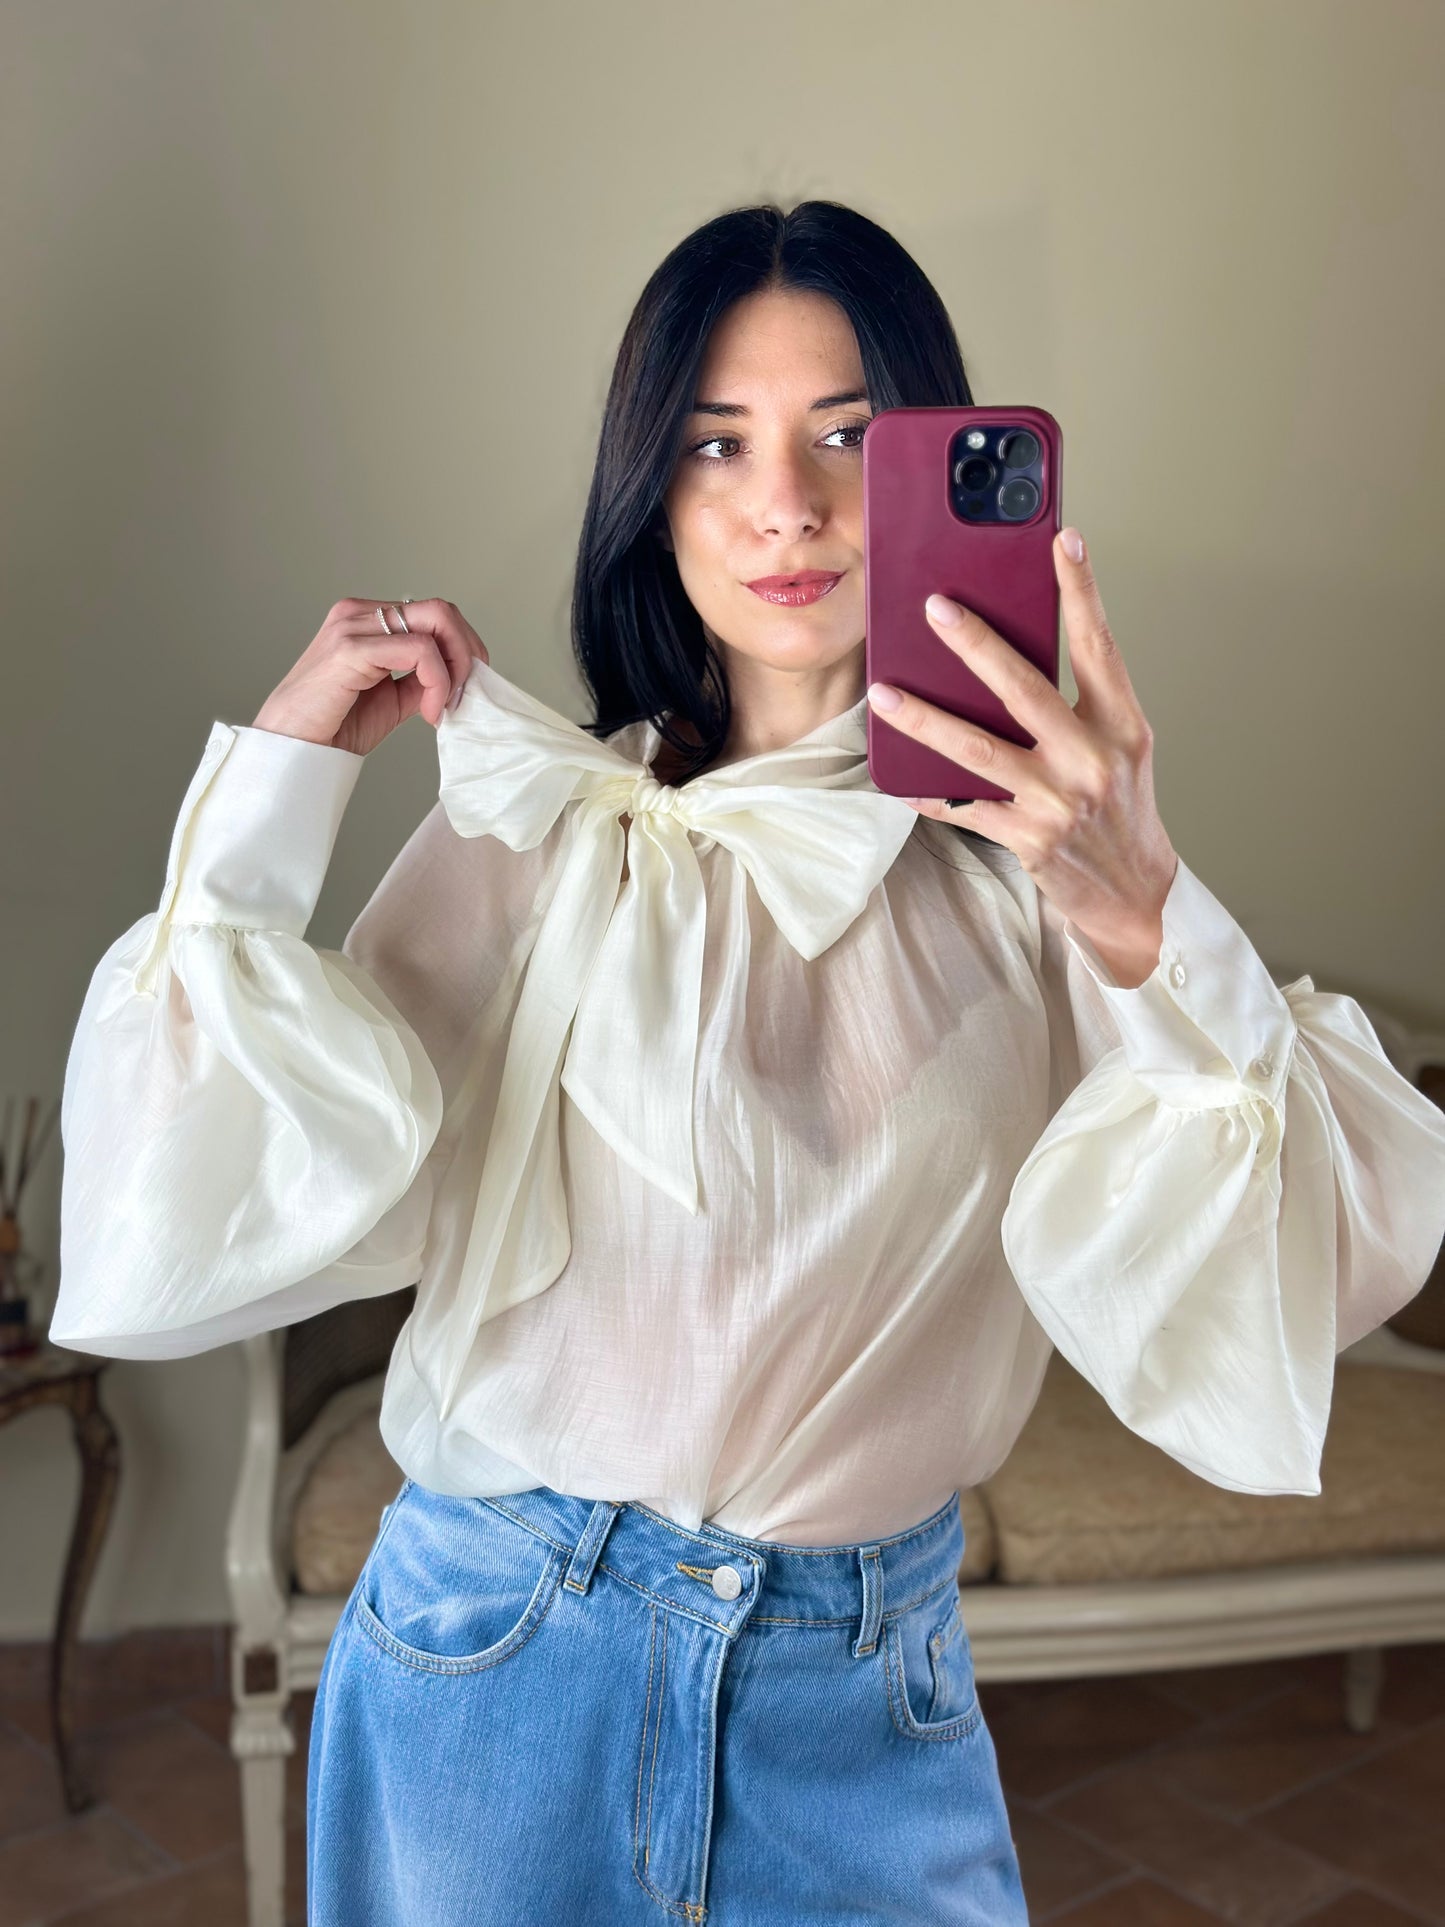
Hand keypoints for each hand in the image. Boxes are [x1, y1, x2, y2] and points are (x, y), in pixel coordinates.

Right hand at [252, 598, 488, 755]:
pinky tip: (429, 712)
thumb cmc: (334, 726)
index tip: (463, 690)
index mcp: (367, 619)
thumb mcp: (393, 697)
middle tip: (465, 693)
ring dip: (455, 668)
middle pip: (441, 609)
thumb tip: (459, 676)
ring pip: (436, 623)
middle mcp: (359, 613)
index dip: (462, 649)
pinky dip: (438, 681)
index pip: (434, 614)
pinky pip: (420, 651)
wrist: (295, 750)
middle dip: (467, 652)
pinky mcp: (351, 648)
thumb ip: (421, 678)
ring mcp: (353, 626)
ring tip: (443, 706)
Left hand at [865, 527, 1177, 985]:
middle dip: (976, 645)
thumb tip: (1010, 655)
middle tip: (935, 607)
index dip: (1082, 591)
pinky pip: (964, 808)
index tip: (1064, 541)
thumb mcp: (1119, 749)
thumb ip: (1080, 704)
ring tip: (885, 694)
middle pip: (1025, 689)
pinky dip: (927, 793)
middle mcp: (1093, 758)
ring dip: (925, 720)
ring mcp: (1059, 801)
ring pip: (979, 750)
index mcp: (1122, 725)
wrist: (1136, 893)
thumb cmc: (1120, 811)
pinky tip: (895, 778)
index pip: (1100, 645)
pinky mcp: (1029, 839)